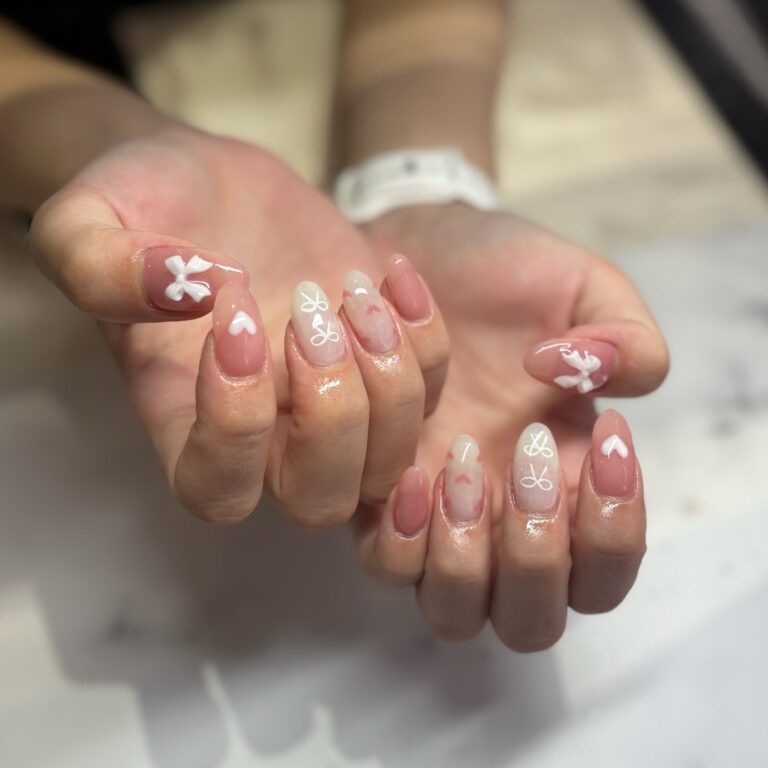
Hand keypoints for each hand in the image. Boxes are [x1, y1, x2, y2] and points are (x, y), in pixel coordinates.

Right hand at [29, 126, 449, 523]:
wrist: (211, 178)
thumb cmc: (143, 204)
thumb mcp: (89, 220)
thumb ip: (101, 266)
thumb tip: (195, 295)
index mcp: (183, 420)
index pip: (216, 489)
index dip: (236, 424)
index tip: (235, 309)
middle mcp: (266, 432)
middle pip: (321, 499)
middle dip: (332, 412)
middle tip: (312, 310)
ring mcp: (330, 402)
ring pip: (389, 463)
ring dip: (390, 380)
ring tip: (356, 288)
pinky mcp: (379, 362)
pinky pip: (431, 391)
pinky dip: (427, 338)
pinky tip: (391, 270)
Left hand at [354, 204, 668, 649]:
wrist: (408, 251)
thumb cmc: (499, 272)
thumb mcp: (583, 288)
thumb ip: (625, 339)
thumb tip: (580, 383)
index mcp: (564, 480)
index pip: (602, 571)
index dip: (612, 535)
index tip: (602, 435)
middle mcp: (498, 517)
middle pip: (527, 621)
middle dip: (534, 554)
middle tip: (523, 453)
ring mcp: (431, 517)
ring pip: (451, 612)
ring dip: (464, 552)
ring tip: (461, 454)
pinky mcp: (368, 498)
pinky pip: (384, 564)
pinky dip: (403, 534)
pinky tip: (411, 467)